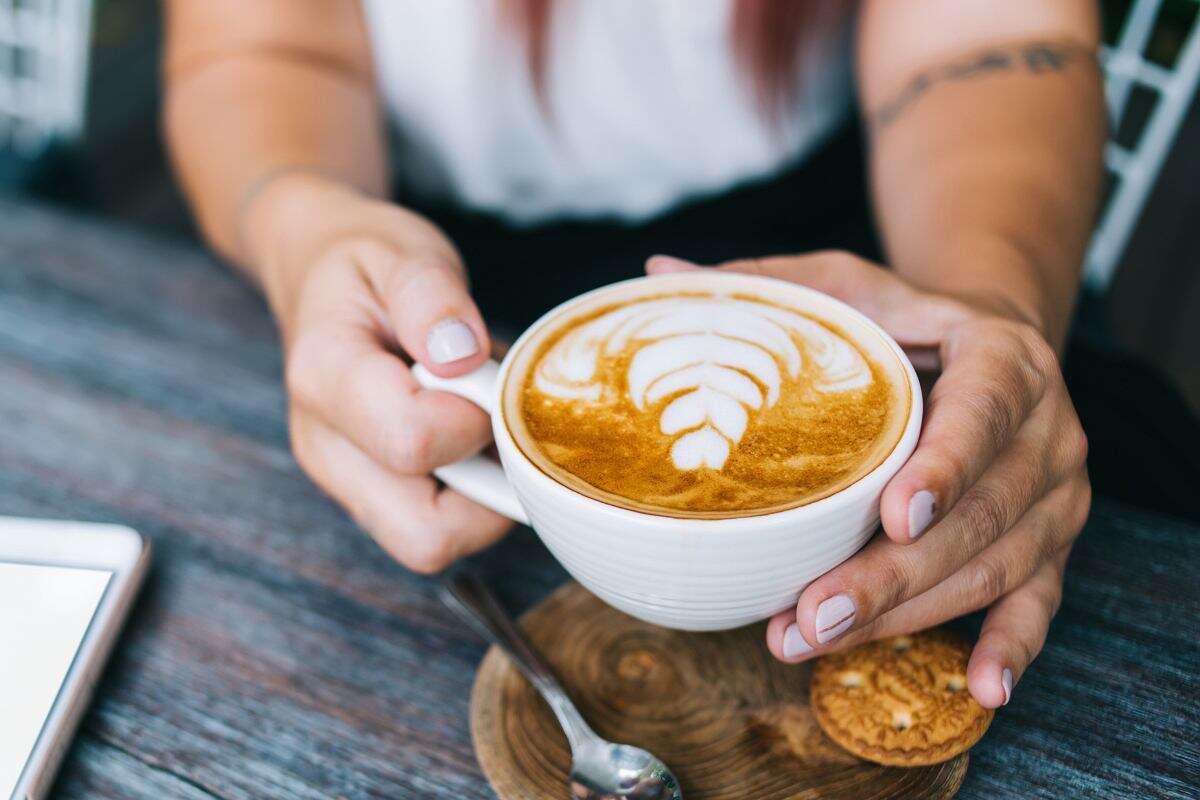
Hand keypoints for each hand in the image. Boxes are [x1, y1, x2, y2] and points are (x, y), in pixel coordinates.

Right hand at [260, 180, 513, 572]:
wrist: (317, 272)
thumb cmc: (364, 262)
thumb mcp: (401, 250)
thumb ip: (431, 297)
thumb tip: (461, 356)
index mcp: (325, 377)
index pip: (413, 441)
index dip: (474, 418)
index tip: (482, 373)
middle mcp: (324, 446)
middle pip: (423, 534)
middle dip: (487, 492)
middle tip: (497, 420)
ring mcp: (344, 479)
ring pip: (431, 543)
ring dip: (483, 497)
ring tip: (483, 422)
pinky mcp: (368, 495)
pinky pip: (432, 529)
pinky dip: (471, 497)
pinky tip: (472, 438)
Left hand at [647, 251, 1089, 708]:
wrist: (985, 343)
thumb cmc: (902, 317)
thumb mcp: (842, 285)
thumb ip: (764, 283)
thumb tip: (657, 274)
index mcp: (1003, 355)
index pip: (984, 410)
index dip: (947, 464)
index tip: (897, 514)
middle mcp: (1046, 429)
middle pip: (981, 512)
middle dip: (893, 573)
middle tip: (813, 611)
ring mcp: (1053, 494)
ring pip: (994, 567)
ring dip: (908, 615)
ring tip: (816, 639)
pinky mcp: (1049, 542)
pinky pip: (1038, 602)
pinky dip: (1010, 645)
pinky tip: (981, 686)